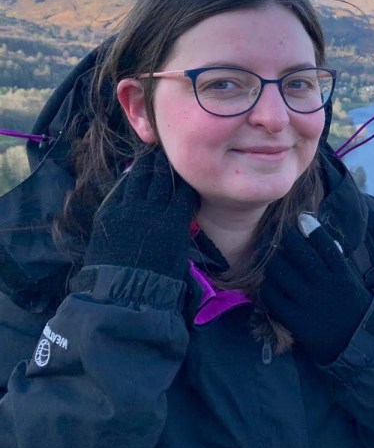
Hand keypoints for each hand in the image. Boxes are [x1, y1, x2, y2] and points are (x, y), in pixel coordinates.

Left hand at [85, 148, 197, 279]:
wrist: (123, 291)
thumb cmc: (158, 277)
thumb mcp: (179, 248)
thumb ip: (180, 224)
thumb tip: (181, 209)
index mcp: (173, 221)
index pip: (184, 190)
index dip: (188, 181)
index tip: (190, 175)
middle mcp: (151, 209)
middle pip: (162, 177)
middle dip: (167, 165)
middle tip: (171, 156)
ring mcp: (127, 209)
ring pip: (140, 176)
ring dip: (148, 166)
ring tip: (152, 159)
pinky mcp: (108, 212)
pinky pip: (121, 188)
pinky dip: (130, 180)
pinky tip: (134, 176)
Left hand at [261, 214, 372, 363]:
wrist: (355, 340)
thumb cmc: (351, 304)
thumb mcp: (349, 279)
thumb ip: (334, 261)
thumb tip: (312, 236)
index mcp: (341, 274)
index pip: (324, 244)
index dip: (311, 228)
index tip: (301, 218)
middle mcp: (324, 285)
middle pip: (299, 254)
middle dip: (285, 240)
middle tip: (277, 235)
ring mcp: (308, 303)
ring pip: (280, 272)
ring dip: (273, 260)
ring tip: (271, 257)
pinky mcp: (294, 319)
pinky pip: (272, 296)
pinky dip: (267, 285)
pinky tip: (269, 281)